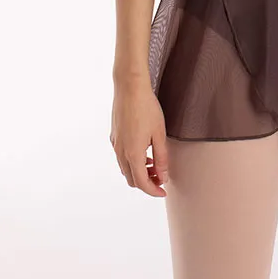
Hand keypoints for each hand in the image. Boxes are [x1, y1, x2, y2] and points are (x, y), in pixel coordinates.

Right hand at [109, 78, 169, 197]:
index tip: (163, 191)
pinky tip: (144, 150)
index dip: (153, 191)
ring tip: (154, 163)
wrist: (130, 87)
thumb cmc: (147, 108)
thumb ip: (161, 157)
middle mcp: (121, 152)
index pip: (142, 183)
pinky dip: (132, 161)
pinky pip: (121, 157)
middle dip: (147, 182)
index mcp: (133, 154)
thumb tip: (163, 176)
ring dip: (139, 171)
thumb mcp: (159, 134)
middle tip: (161, 177)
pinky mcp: (114, 135)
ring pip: (125, 168)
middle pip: (132, 179)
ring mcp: (115, 144)